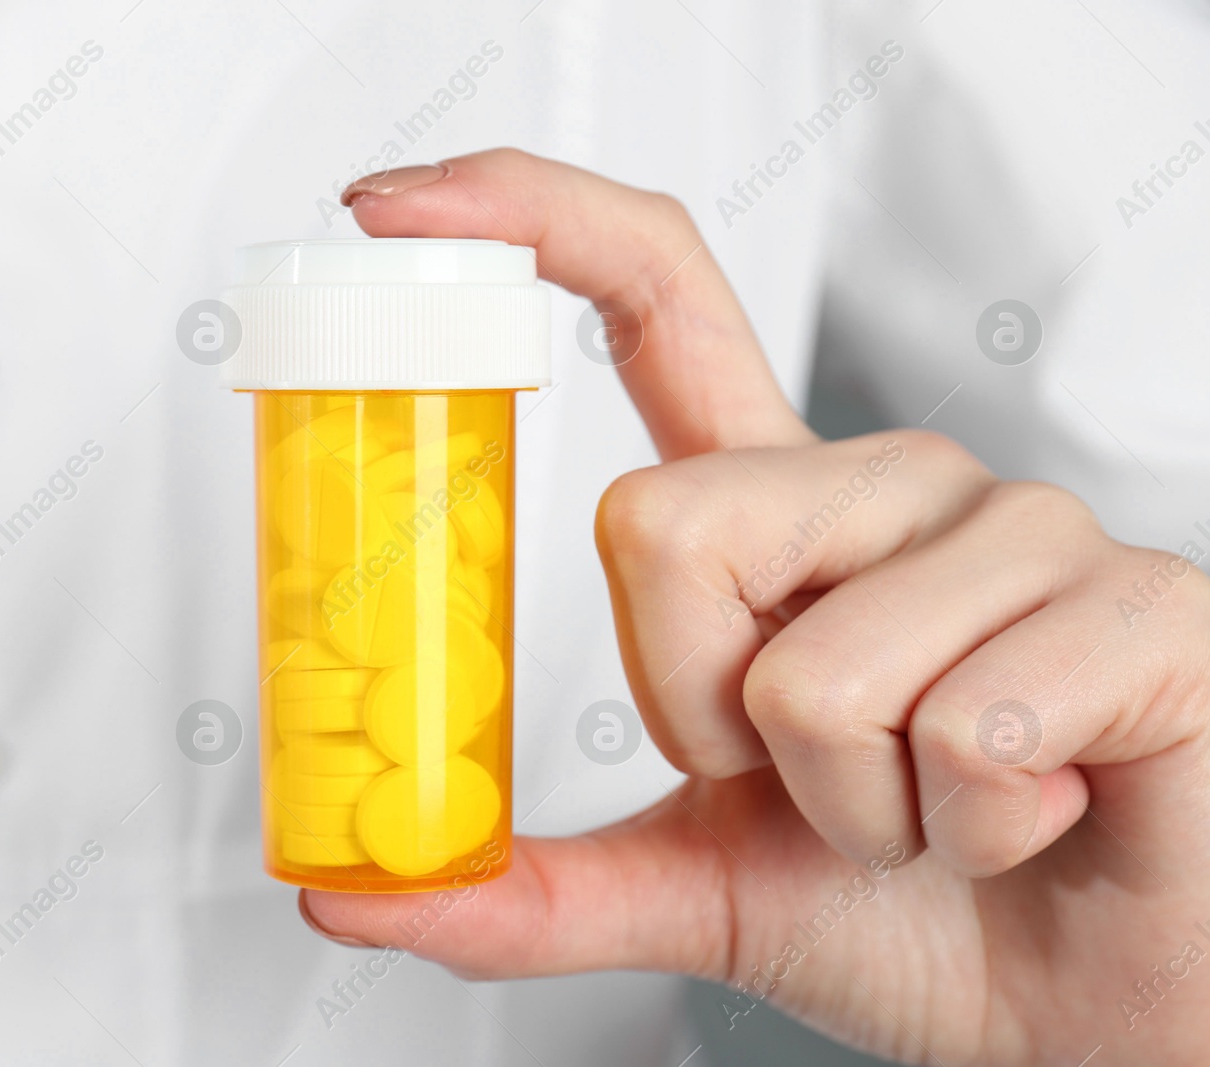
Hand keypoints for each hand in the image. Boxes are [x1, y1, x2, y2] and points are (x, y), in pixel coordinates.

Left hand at [301, 149, 1209, 1065]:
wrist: (1083, 1006)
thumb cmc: (907, 911)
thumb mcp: (694, 885)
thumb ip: (531, 884)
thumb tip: (358, 893)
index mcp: (773, 512)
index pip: (653, 299)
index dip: (528, 222)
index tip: (398, 205)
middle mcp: (886, 486)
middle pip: (663, 524)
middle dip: (704, 715)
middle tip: (812, 779)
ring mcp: (1020, 528)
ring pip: (809, 667)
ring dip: (852, 809)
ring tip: (940, 806)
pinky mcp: (1140, 601)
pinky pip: (963, 725)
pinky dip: (975, 827)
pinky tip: (1041, 812)